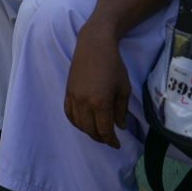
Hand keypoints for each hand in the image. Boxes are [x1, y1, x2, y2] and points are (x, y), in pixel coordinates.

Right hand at [64, 27, 129, 148]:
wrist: (94, 45)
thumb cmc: (114, 65)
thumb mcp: (124, 88)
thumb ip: (121, 110)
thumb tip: (119, 126)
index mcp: (100, 102)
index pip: (104, 129)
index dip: (111, 140)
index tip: (117, 145)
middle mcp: (84, 102)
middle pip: (90, 129)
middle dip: (100, 138)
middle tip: (109, 140)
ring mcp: (73, 97)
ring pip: (78, 124)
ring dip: (88, 132)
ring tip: (97, 133)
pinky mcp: (67, 92)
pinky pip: (69, 113)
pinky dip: (76, 122)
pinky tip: (83, 123)